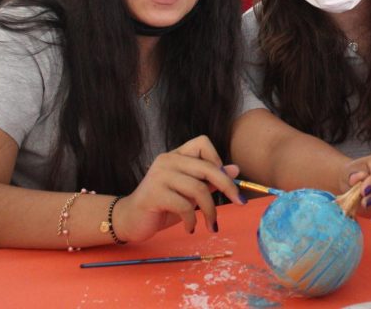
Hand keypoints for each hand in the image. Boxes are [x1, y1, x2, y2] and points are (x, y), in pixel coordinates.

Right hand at [112, 136, 244, 242]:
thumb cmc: (162, 205)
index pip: (202, 143)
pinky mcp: (154, 194)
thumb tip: (235, 169)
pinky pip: (184, 206)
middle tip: (239, 203)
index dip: (217, 160)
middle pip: (207, 167)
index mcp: (176, 155)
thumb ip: (209, 180)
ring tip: (211, 225)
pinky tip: (190, 228)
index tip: (224, 181)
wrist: (130, 220)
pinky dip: (192, 220)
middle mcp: (167, 160)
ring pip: (198, 189)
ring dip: (210, 211)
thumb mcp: (189, 193)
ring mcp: (159, 176)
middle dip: (227, 187)